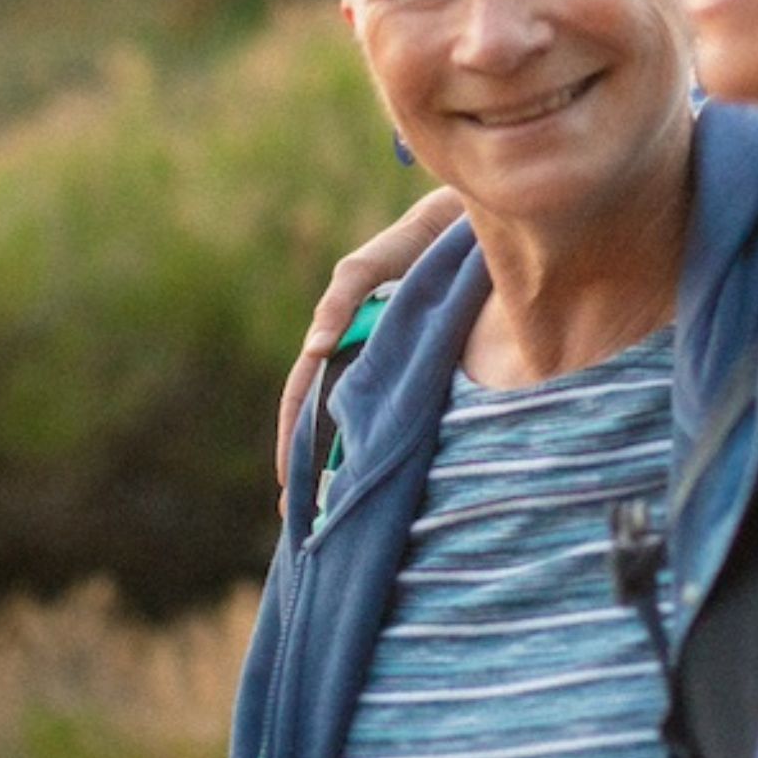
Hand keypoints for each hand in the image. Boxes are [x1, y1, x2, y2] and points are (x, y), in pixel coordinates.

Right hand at [275, 188, 465, 503]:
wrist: (470, 230)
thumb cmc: (416, 242)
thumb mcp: (370, 265)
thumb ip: (340, 299)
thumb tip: (314, 349)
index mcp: (341, 340)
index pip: (303, 400)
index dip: (292, 442)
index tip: (287, 488)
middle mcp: (368, 362)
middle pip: (335, 426)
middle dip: (320, 473)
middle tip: (314, 527)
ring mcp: (400, 369)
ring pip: (374, 429)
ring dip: (360, 471)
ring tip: (353, 521)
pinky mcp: (435, 371)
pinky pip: (414, 418)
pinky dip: (402, 450)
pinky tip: (406, 486)